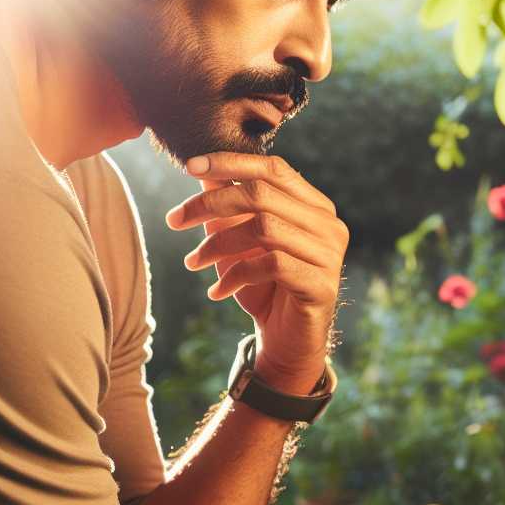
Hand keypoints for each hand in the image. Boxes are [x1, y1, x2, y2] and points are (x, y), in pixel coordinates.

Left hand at [167, 153, 348, 393]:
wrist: (285, 341)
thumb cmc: (264, 287)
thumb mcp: (241, 241)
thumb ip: (229, 204)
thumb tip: (202, 168)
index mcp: (315, 206)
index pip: (274, 169)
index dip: (231, 163)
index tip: (189, 167)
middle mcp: (329, 225)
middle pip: (262, 195)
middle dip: (210, 205)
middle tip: (174, 220)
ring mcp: (330, 255)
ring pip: (263, 228)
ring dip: (217, 244)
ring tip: (192, 261)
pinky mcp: (321, 285)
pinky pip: (271, 265)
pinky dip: (235, 275)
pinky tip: (217, 291)